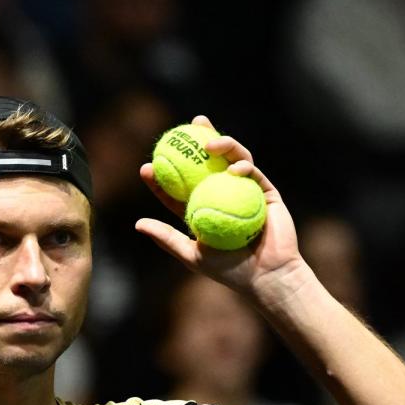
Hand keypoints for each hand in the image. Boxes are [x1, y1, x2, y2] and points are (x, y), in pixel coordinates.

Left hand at [136, 115, 308, 300]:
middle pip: (209, 162)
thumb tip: (137, 223)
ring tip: (209, 143)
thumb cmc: (230, 271)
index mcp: (203, 208)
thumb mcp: (192, 254)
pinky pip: (254, 173)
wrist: (267, 276)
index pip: (179, 187)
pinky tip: (233, 168)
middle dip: (198, 139)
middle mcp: (224, 194)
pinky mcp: (266, 192)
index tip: (147, 167)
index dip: (163, 176)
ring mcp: (246, 190)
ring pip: (233, 159)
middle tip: (186, 127)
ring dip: (222, 145)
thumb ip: (167, 238)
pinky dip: (244, 166)